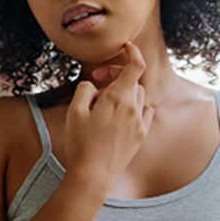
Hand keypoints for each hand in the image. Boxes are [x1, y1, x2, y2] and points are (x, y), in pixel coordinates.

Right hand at [63, 42, 154, 186]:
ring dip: (125, 92)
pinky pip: (145, 112)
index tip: (126, 46)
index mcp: (118, 98)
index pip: (136, 66)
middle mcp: (134, 108)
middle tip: (98, 80)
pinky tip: (122, 114)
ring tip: (105, 104)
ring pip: (139, 96)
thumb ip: (85, 90)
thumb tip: (94, 85)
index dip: (133, 52)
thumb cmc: (81, 143)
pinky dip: (136, 107)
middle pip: (133, 81)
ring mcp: (140, 123)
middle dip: (117, 75)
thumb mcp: (74, 111)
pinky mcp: (141, 136)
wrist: (93, 175)